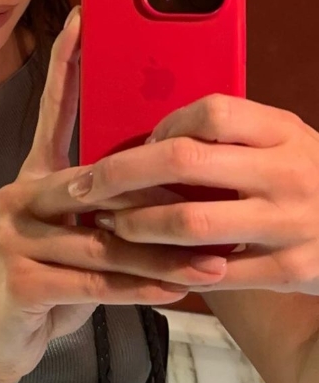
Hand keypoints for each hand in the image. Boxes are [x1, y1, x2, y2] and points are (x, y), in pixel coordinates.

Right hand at [0, 7, 230, 382]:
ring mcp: (13, 236)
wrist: (3, 339)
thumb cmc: (54, 279)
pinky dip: (137, 288)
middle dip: (155, 198)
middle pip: (96, 184)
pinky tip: (172, 291)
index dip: (67, 61)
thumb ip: (111, 207)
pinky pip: (93, 281)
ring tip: (213, 263)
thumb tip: (168, 183)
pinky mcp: (20, 279)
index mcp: (36, 177)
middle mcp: (18, 195)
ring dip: (163, 256)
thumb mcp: (82, 236)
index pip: (53, 110)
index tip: (83, 17)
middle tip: (210, 197)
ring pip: (104, 240)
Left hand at [77, 94, 318, 294]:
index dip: (164, 126)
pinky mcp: (289, 269)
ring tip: (108, 225)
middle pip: (184, 161)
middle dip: (121, 174)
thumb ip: (233, 136)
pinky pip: (213, 272)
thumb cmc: (311, 180)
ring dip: (136, 225)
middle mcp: (288, 172)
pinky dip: (170, 267)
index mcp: (283, 131)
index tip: (141, 143)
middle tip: (86, 185)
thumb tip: (153, 140)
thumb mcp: (285, 143)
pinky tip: (145, 263)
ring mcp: (290, 223)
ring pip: (189, 222)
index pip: (210, 111)